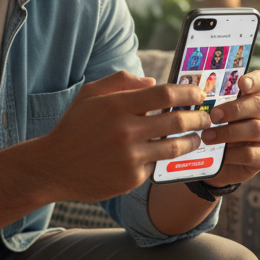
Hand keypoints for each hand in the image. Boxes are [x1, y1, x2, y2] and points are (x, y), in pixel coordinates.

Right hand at [39, 71, 211, 202]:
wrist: (54, 167)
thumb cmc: (74, 127)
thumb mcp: (90, 94)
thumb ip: (120, 82)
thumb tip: (151, 81)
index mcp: (117, 105)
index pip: (164, 94)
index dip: (187, 92)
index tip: (199, 93)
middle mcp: (126, 130)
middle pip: (177, 120)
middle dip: (198, 118)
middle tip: (206, 117)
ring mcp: (130, 156)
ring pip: (174, 146)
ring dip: (191, 141)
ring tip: (196, 138)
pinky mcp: (132, 178)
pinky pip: (156, 165)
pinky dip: (161, 158)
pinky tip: (162, 154)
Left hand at [196, 70, 259, 187]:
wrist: (217, 164)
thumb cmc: (214, 133)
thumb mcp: (211, 116)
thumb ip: (210, 104)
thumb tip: (192, 92)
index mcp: (252, 99)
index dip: (255, 80)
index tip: (241, 83)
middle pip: (258, 105)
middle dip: (234, 109)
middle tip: (213, 116)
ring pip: (256, 129)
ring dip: (229, 133)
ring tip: (207, 137)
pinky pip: (251, 153)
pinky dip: (233, 154)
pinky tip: (220, 155)